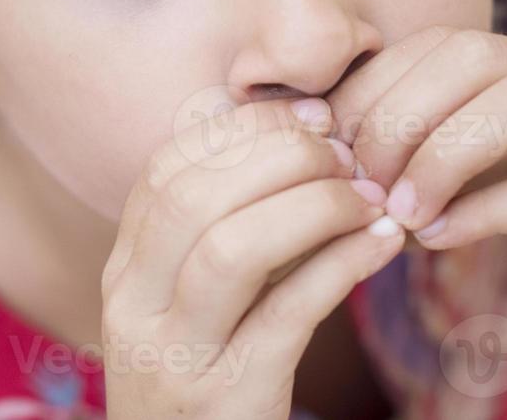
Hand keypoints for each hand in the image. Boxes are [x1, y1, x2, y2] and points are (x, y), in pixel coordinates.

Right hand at [100, 98, 404, 419]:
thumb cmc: (211, 375)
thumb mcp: (194, 302)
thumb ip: (226, 224)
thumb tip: (290, 129)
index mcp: (124, 270)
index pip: (167, 167)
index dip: (243, 127)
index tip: (312, 114)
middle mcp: (133, 307)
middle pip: (194, 197)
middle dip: (281, 157)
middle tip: (349, 154)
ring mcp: (176, 358)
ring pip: (232, 250)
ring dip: (312, 207)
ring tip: (368, 197)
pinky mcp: (230, 399)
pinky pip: (287, 314)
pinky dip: (340, 266)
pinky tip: (382, 244)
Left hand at [326, 26, 506, 287]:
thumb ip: (456, 160)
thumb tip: (365, 189)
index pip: (422, 51)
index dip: (360, 95)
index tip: (320, 151)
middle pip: (459, 61)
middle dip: (389, 119)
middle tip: (354, 186)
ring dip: (439, 155)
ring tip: (397, 212)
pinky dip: (495, 209)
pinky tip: (444, 238)